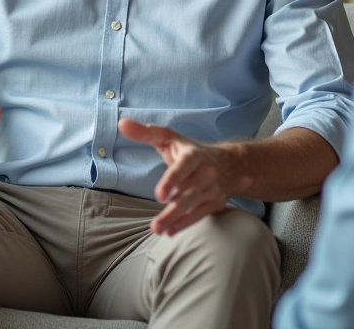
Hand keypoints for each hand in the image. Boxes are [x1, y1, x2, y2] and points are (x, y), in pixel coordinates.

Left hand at [118, 118, 248, 235]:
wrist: (231, 163)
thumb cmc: (191, 151)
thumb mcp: (170, 138)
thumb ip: (145, 133)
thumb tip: (122, 124)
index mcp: (194, 155)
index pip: (183, 167)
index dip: (172, 180)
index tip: (159, 195)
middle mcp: (206, 172)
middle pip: (188, 193)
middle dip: (172, 210)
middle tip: (154, 226)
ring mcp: (212, 188)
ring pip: (193, 206)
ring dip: (176, 219)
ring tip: (158, 230)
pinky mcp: (216, 202)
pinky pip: (201, 214)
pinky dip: (186, 223)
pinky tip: (171, 231)